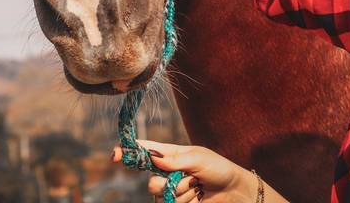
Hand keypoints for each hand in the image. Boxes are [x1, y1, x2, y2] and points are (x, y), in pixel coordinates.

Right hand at [111, 140, 255, 201]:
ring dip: (183, 192)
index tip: (115, 154)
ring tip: (198, 187)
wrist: (234, 191)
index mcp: (171, 155)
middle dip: (170, 183)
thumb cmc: (218, 169)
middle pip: (151, 182)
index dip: (128, 151)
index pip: (145, 152)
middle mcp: (168, 173)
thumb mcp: (198, 158)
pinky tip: (198, 197)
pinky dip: (187, 202)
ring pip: (162, 195)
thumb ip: (174, 159)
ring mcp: (172, 190)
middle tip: (191, 178)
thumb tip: (152, 156)